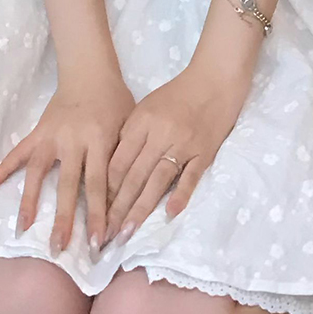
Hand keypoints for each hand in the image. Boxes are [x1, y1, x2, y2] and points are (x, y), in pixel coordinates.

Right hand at [0, 70, 135, 251]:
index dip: (99, 214)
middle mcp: (73, 140)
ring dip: (31, 202)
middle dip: (65, 219)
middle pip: (68, 185)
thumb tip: (122, 200)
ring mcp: (51, 136)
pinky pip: (18, 152)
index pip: (98, 184)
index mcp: (99, 140)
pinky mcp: (38, 132)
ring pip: (39, 173)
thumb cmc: (116, 103)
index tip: (99, 242)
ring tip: (23, 229)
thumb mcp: (129, 128)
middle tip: (60, 248)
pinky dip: (3, 167)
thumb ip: (122, 159)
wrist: (91, 72)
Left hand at [105, 61, 250, 242]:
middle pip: (134, 176)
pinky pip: (190, 176)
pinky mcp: (205, 151)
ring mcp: (183, 143)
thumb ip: (131, 134)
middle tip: (105, 235)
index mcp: (142, 122)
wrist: (215, 78)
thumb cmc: (178, 93)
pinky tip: (169, 214)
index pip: (118, 161)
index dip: (106, 189)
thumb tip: (114, 169)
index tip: (97, 212)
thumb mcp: (147, 106)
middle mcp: (160, 134)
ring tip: (127, 232)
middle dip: (117, 208)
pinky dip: (180, 195)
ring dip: (141, 209)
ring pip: (157, 180)